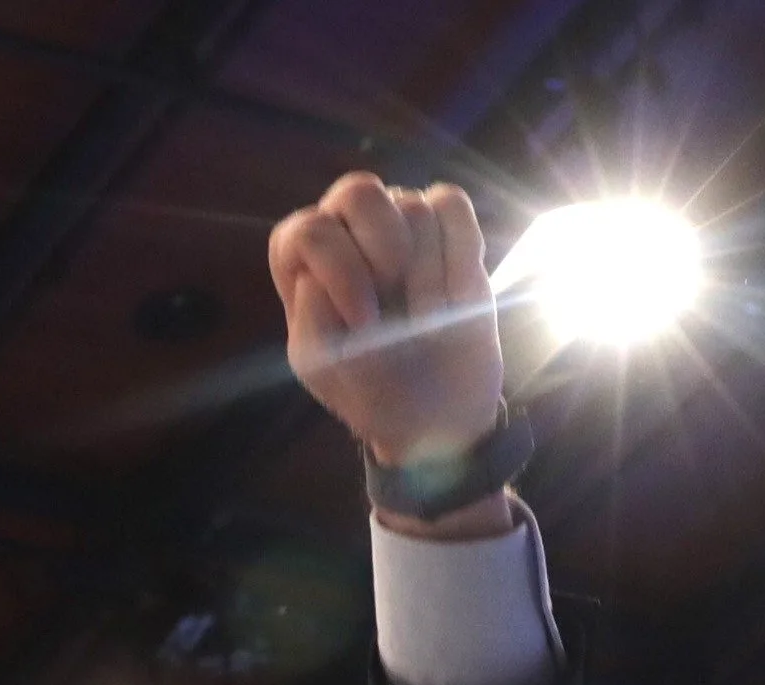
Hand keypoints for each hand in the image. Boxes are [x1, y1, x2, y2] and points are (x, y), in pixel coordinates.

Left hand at [268, 176, 510, 532]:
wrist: (436, 414)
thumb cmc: (370, 389)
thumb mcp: (327, 370)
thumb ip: (313, 322)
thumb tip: (320, 275)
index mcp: (303, 264)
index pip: (308, 231)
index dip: (339, 269)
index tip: (366, 322)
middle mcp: (347, 232)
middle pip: (358, 191)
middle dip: (384, 250)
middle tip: (396, 303)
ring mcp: (399, 226)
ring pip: (413, 207)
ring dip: (428, 277)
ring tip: (426, 322)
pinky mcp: (448, 229)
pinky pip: (453, 207)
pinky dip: (461, 255)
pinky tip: (456, 299)